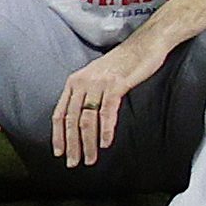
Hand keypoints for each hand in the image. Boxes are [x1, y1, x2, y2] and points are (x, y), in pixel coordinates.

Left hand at [49, 44, 156, 170]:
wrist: (147, 43)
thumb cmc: (125, 61)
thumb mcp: (98, 75)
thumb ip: (87, 93)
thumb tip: (82, 118)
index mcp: (75, 81)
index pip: (60, 114)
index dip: (58, 136)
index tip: (60, 152)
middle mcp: (83, 82)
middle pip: (72, 120)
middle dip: (72, 145)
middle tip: (74, 162)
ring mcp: (99, 83)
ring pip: (88, 119)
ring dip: (88, 143)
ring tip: (91, 158)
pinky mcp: (116, 84)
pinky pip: (107, 112)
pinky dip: (106, 130)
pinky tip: (106, 142)